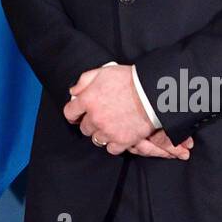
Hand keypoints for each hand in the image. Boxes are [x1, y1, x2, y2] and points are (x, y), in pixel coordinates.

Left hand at [64, 66, 192, 159]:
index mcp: (87, 100)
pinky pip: (111, 149)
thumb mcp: (103, 72)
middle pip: (84, 128)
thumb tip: (74, 92)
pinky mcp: (122, 141)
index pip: (69, 112)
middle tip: (100, 117)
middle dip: (90, 122)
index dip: (73, 113)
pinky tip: (118, 135)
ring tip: (111, 126)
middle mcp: (95, 118)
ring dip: (101, 133)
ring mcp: (108, 131)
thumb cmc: (129, 80)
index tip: (78, 114)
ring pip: (96, 139)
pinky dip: (114, 144)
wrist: (152, 93)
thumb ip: (84, 81)